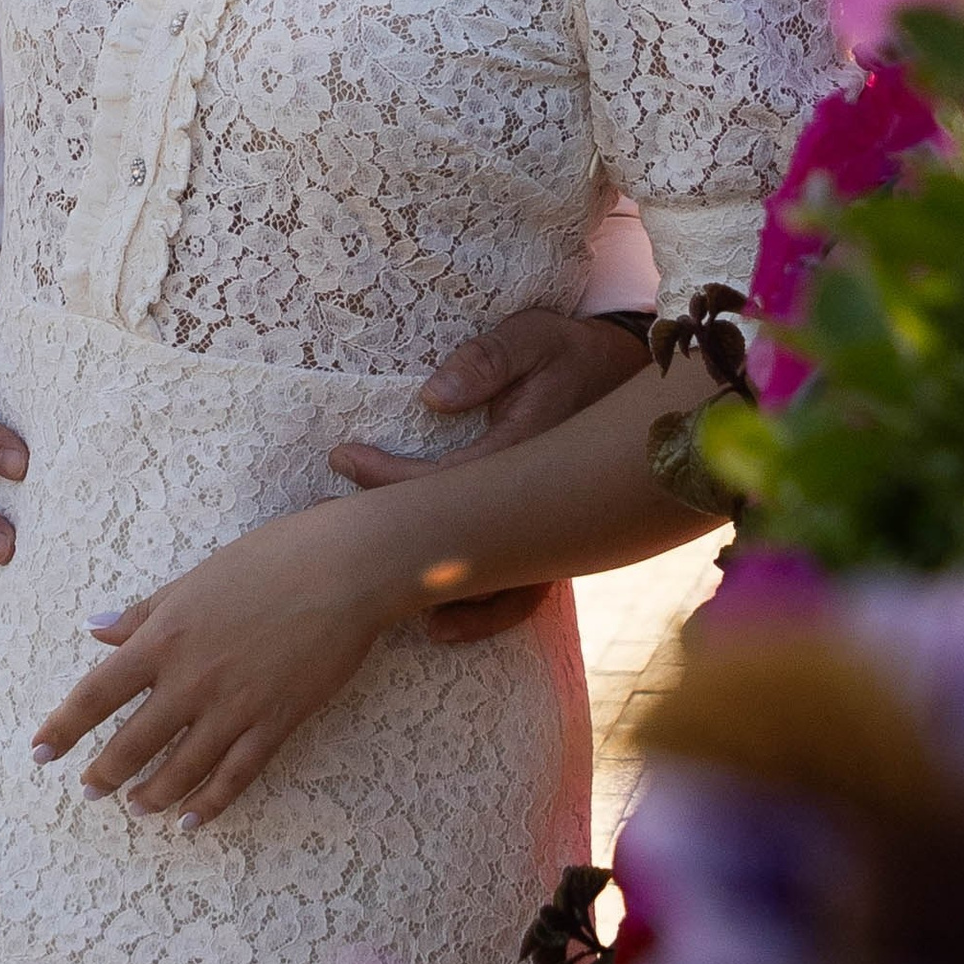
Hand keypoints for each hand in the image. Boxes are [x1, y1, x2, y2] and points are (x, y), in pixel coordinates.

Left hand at [28, 501, 399, 830]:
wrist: (341, 570)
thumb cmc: (267, 560)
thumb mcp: (193, 580)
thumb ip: (143, 613)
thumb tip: (95, 629)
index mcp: (163, 638)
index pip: (97, 693)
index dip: (63, 727)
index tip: (39, 752)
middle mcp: (190, 680)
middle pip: (132, 742)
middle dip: (104, 773)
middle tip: (87, 792)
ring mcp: (234, 707)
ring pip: (180, 769)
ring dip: (152, 795)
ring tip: (135, 809)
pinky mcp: (275, 724)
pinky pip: (235, 776)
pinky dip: (210, 804)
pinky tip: (192, 821)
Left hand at [327, 307, 647, 641]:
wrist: (631, 381)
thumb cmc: (572, 353)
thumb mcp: (534, 338)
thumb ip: (487, 361)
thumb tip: (431, 398)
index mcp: (529, 453)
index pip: (444, 482)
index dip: (386, 477)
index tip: (342, 457)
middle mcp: (544, 509)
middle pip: (463, 545)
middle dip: (395, 546)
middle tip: (331, 531)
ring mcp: (556, 535)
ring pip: (499, 589)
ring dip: (440, 598)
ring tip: (381, 601)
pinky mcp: (558, 544)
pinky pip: (522, 593)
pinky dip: (483, 613)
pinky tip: (441, 625)